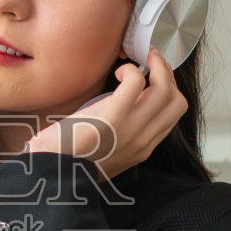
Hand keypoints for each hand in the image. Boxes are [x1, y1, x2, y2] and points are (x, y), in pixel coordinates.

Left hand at [24, 48, 188, 179]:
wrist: (52, 172)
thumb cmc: (71, 159)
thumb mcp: (107, 151)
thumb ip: (122, 134)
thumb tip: (125, 106)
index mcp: (142, 148)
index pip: (173, 116)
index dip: (170, 89)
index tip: (158, 76)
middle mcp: (143, 140)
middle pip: (177, 101)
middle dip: (169, 75)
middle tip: (154, 62)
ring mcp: (131, 129)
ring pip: (164, 89)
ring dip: (157, 66)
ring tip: (143, 58)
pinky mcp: (113, 116)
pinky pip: (136, 81)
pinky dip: (130, 70)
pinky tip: (118, 72)